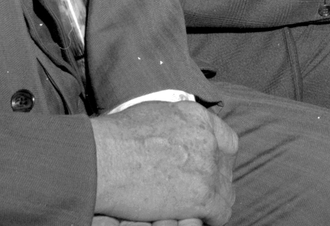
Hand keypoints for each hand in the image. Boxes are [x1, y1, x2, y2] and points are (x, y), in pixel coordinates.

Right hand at [90, 101, 235, 224]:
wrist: (104, 157)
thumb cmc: (118, 137)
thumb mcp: (157, 113)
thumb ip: (178, 124)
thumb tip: (179, 134)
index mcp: (198, 117)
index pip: (226, 140)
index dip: (218, 156)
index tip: (208, 167)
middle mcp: (208, 139)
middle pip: (225, 166)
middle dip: (215, 178)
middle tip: (198, 191)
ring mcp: (207, 167)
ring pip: (226, 191)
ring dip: (215, 199)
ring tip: (198, 208)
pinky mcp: (201, 196)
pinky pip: (220, 212)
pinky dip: (212, 218)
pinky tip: (196, 219)